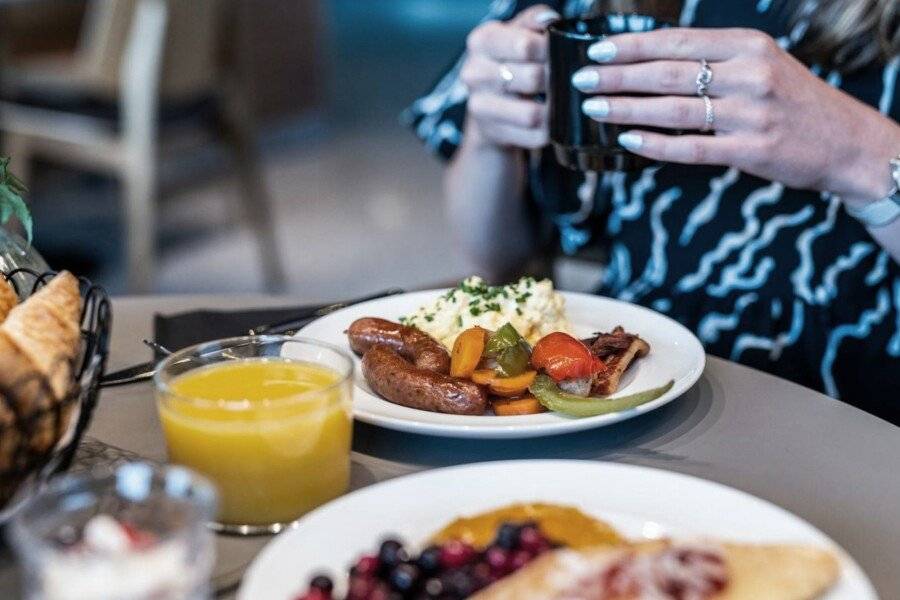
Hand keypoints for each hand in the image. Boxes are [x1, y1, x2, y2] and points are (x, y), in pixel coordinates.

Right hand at [461, 5, 559, 149]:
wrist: (490, 100)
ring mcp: (479, 106)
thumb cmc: (511, 60)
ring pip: (532, 114)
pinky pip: (534, 136)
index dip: (551, 50)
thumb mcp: (519, 32)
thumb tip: (550, 23)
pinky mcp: (491, 132)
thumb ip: (536, 21)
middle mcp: (474, 73)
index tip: (560, 52)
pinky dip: (549, 130)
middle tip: (565, 79)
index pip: (525, 45)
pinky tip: (551, 120)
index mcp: (482, 41)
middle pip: (533, 78)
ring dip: (554, 109)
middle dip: (555, 80)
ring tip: (560, 101)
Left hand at [573, 28, 899, 202]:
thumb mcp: (760, 64)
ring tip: (593, 109)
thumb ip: (713, 60)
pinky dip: (655, 145)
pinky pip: (691, 148)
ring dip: (627, 110)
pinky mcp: (750, 149)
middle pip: (668, 73)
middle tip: (580, 81)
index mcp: (748, 46)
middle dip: (618, 77)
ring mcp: (751, 113)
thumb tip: (649, 63)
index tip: (596, 51)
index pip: (677, 41)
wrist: (845, 142)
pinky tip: (627, 142)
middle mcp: (749, 74)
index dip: (632, 46)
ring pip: (673, 109)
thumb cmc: (792, 102)